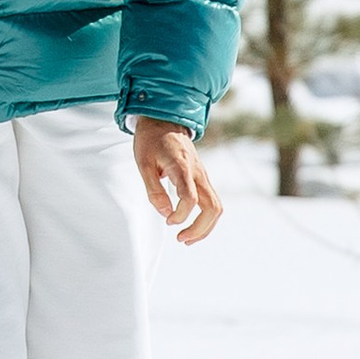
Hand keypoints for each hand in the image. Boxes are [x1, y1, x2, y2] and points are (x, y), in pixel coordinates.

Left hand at [134, 120, 221, 245]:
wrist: (165, 120)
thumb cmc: (151, 141)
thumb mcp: (143, 163)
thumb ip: (153, 190)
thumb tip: (165, 213)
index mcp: (182, 167)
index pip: (190, 198)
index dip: (181, 215)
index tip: (167, 221)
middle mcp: (198, 172)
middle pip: (213, 207)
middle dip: (200, 229)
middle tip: (180, 238)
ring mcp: (203, 176)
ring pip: (216, 207)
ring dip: (205, 227)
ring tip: (186, 238)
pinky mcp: (203, 178)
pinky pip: (212, 202)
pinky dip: (206, 219)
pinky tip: (191, 227)